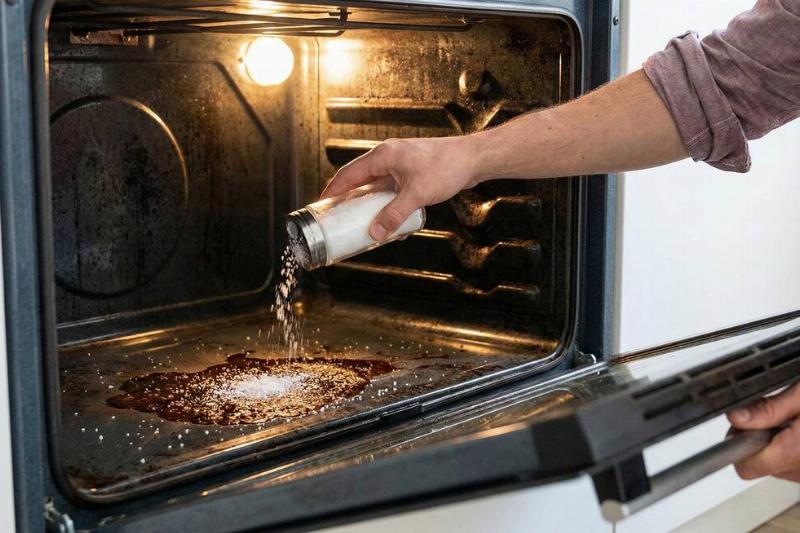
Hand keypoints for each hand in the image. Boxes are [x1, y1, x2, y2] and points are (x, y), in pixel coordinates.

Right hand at [321, 136, 480, 240]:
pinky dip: (387, 203)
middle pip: (360, 180)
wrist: (472, 159)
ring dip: (369, 203)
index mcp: (383, 156)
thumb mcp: (416, 195)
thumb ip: (394, 215)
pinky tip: (391, 220)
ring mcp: (400, 164)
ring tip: (362, 222)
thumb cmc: (447, 167)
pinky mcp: (411, 172)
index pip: (348, 174)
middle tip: (338, 217)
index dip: (333, 190)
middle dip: (348, 199)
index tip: (322, 205)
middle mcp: (388, 157)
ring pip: (376, 186)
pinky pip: (391, 189)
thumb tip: (375, 233)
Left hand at [727, 382, 799, 480]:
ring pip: (771, 464)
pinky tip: (796, 430)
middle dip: (756, 438)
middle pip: (756, 464)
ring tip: (790, 421)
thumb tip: (735, 418)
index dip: (738, 442)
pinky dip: (786, 447)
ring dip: (772, 443)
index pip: (745, 467)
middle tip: (771, 415)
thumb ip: (768, 409)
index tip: (741, 424)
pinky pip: (787, 464)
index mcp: (794, 453)